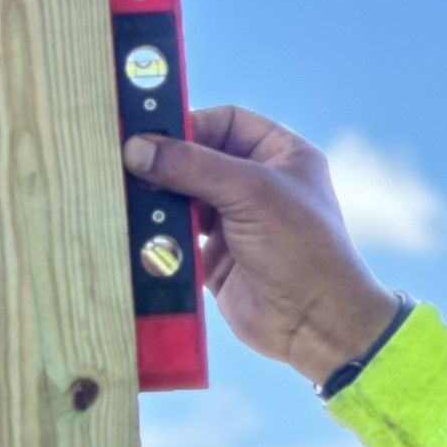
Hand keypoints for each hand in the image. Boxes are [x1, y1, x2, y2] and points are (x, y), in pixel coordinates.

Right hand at [123, 105, 400, 382]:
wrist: (315, 324)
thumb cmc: (301, 248)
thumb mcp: (250, 193)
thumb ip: (193, 166)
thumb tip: (138, 148)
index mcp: (281, 155)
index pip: (225, 122)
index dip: (190, 125)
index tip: (152, 135)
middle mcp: (258, 184)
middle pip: (199, 160)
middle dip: (168, 165)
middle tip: (130, 166)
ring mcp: (236, 222)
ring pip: (185, 198)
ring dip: (162, 201)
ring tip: (136, 200)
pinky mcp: (216, 257)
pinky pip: (179, 235)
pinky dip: (162, 234)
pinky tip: (144, 231)